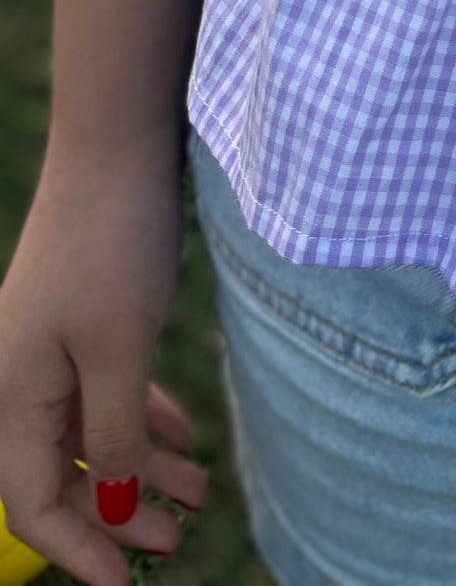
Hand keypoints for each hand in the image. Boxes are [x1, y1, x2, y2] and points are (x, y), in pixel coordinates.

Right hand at [0, 141, 206, 585]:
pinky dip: (140, 417)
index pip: (33, 504)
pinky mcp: (78, 322)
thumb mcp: (121, 352)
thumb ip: (115, 439)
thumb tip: (120, 510)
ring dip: (141, 466)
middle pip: (60, 477)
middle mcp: (15, 381)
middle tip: (181, 538)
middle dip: (119, 515)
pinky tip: (184, 433)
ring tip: (202, 492)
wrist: (118, 148)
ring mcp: (46, 350)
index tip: (131, 585)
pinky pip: (101, 391)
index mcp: (7, 398)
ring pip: (89, 433)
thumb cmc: (113, 246)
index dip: (80, 552)